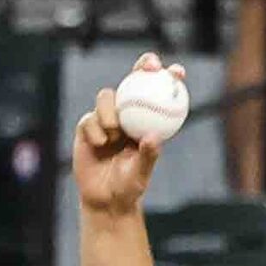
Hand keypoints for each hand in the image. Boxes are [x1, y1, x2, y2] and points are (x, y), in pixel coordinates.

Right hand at [74, 54, 181, 216]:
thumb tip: (153, 137)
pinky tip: (101, 144)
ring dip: (111, 111)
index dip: (167, 78)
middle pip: (133, 82)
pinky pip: (89, 118)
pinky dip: (96, 130)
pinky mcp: (86, 126)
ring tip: (114, 133)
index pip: (158, 95)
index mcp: (146, 122)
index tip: (179, 72)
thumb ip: (147, 155)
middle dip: (141, 67)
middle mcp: (126, 115)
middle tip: (149, 66)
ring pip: (107, 97)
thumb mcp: (141, 173)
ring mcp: (105, 118)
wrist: (104, 199)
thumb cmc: (129, 187)